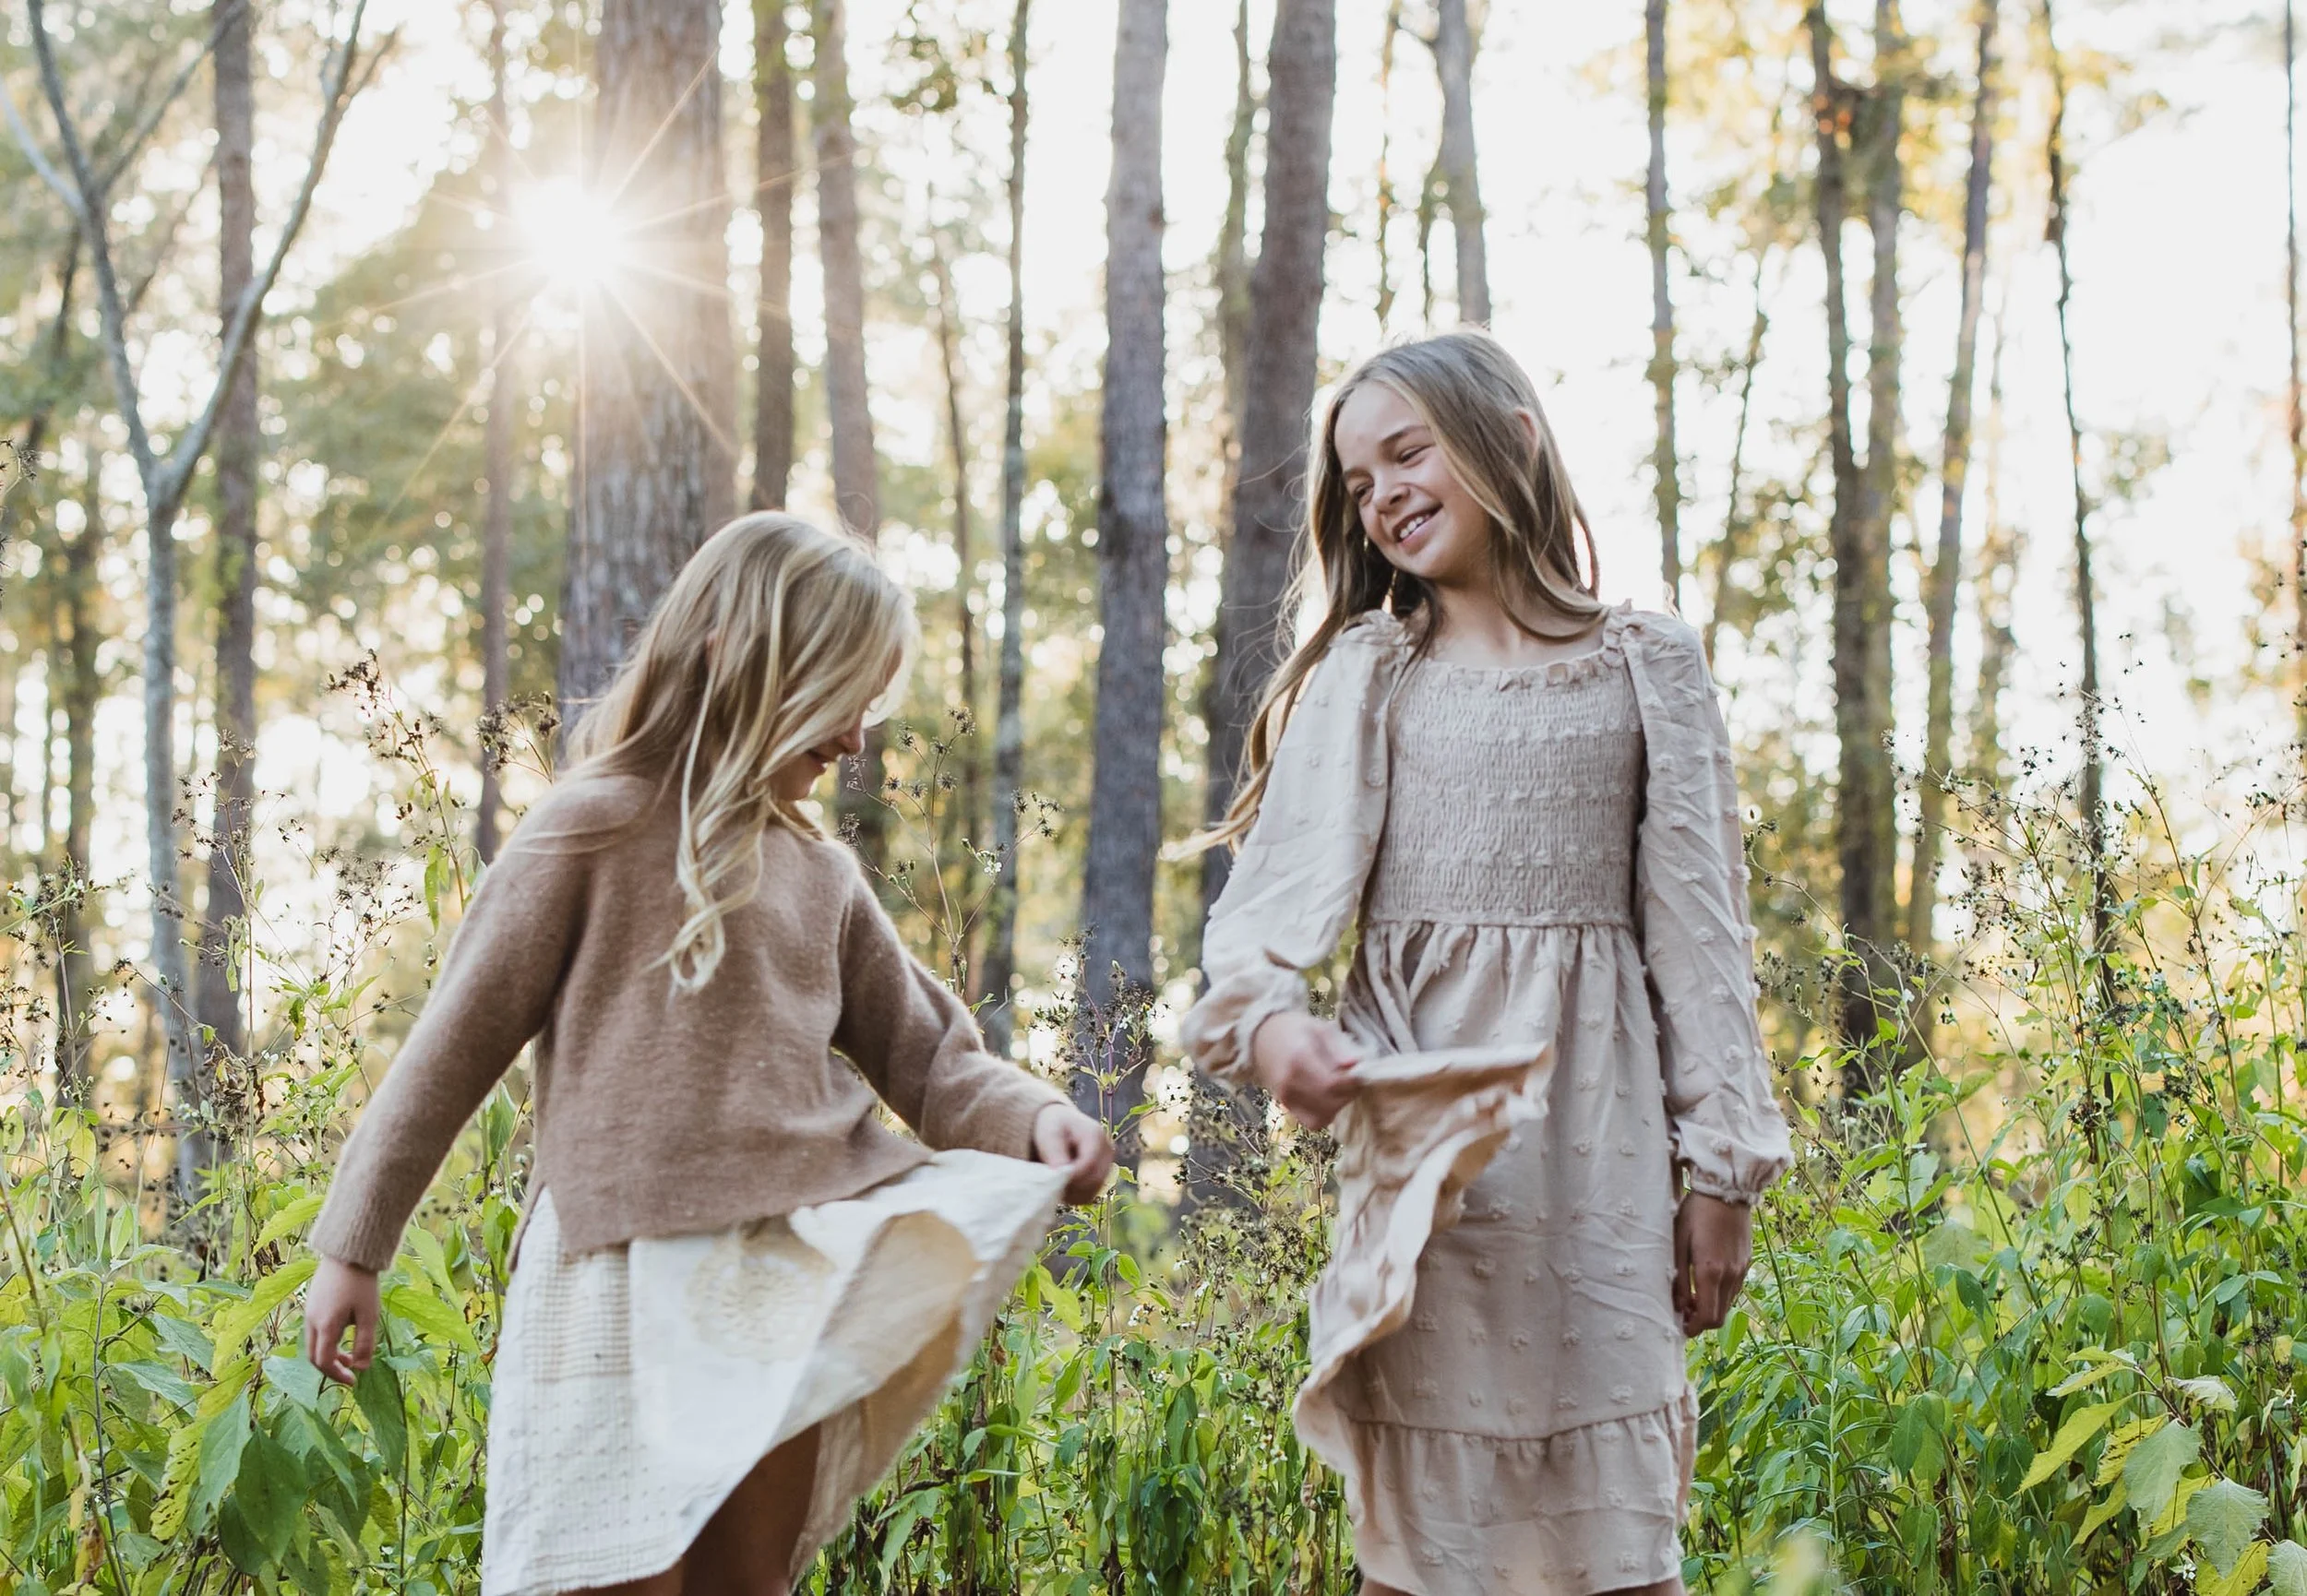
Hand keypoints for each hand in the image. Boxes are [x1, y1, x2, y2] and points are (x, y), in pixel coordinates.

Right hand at [303, 1256, 381, 1384]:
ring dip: (329, 1354)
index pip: (324, 1362)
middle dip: (331, 1368)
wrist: (348, 1252)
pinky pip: (314, 1330)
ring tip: (351, 1355)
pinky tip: (345, 1333)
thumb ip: (365, 1343)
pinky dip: (326, 1340)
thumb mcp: (369, 1315)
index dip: (337, 1375)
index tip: (353, 1381)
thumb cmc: (361, 1283)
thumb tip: (361, 1368)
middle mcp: (311, 1320)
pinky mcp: (312, 1302)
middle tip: (350, 1373)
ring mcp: (309, 1311)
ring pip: (313, 1343)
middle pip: (314, 1356)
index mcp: (325, 1326)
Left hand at [1031, 1102, 1115, 1203]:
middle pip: (1095, 1179)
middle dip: (1072, 1187)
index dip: (1072, 1177)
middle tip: (1052, 1186)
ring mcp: (1108, 1163)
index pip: (1090, 1164)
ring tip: (1056, 1185)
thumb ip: (1055, 1153)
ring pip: (1094, 1189)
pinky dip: (1077, 1195)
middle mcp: (1107, 1149)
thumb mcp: (1049, 1135)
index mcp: (1096, 1135)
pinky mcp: (1103, 1174)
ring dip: (1074, 1193)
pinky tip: (1064, 1187)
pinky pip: (1092, 1193)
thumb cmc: (1053, 1126)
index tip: (1054, 1182)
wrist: (1060, 1124)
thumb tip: (1060, 1175)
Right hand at [1249, 1012, 1361, 1129]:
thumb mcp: (1319, 1028)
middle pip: (1330, 1101)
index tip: (1360, 1071)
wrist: (1262, 1037)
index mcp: (1299, 1058)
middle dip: (1349, 1093)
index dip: (1353, 1081)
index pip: (1334, 1083)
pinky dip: (1326, 1114)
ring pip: (1324, 1115)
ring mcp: (1285, 1097)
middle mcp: (1289, 1081)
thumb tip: (1356, 1064)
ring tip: (1340, 1087)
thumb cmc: (1295, 1029)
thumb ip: (1339, 1047)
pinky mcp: (1286, 1106)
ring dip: (1339, 1105)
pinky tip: (1328, 1098)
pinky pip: (1313, 1122)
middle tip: (1353, 1079)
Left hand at [1674, 1190, 1753, 1335]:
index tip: (1680, 1326)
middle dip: (1701, 1321)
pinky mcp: (1746, 1261)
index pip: (1708, 1317)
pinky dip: (1720, 1294)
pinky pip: (1734, 1289)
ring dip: (1711, 1308)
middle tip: (1683, 1313)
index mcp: (1710, 1272)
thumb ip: (1677, 1276)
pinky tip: (1706, 1281)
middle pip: (1720, 1316)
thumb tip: (1677, 1306)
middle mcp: (1730, 1275)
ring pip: (1728, 1304)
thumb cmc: (1695, 1212)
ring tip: (1692, 1297)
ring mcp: (1741, 1269)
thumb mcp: (1678, 1241)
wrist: (1727, 1189)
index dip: (1694, 1328)